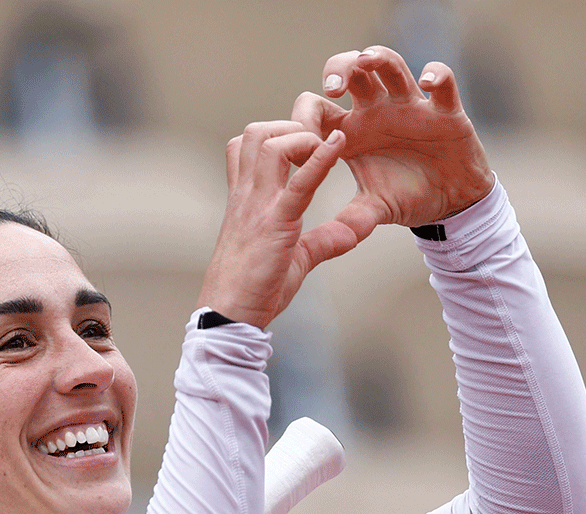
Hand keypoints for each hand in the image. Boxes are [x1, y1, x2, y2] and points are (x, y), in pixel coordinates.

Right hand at [197, 121, 362, 328]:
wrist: (230, 316)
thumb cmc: (254, 290)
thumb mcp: (295, 257)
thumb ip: (324, 240)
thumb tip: (355, 231)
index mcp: (245, 200)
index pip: (245, 146)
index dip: (275, 134)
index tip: (305, 144)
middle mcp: (247, 196)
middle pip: (256, 133)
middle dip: (288, 126)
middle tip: (315, 145)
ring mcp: (257, 207)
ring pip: (270, 144)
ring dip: (302, 137)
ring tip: (323, 149)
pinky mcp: (275, 224)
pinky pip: (298, 182)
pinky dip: (320, 158)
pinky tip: (339, 144)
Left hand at [292, 46, 494, 235]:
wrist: (450, 205)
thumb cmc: (407, 198)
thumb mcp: (374, 209)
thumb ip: (351, 219)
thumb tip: (329, 239)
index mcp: (352, 131)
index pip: (318, 108)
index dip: (306, 117)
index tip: (304, 139)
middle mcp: (377, 111)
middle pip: (352, 73)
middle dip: (339, 70)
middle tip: (333, 88)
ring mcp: (410, 107)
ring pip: (390, 66)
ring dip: (378, 59)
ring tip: (366, 62)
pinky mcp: (445, 111)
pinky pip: (443, 83)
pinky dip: (438, 75)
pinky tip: (428, 82)